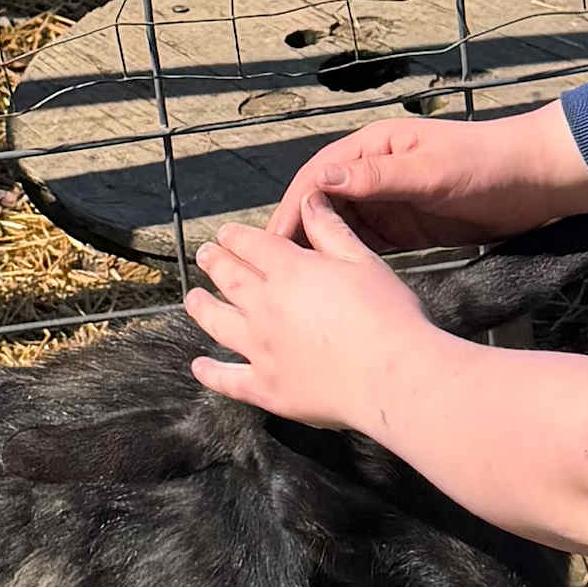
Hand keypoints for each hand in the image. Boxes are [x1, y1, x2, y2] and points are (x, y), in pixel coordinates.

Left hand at [188, 197, 438, 434]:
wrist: (394, 375)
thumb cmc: (389, 317)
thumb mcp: (363, 261)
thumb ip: (331, 230)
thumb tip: (311, 198)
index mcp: (290, 271)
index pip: (250, 244)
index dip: (234, 236)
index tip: (226, 234)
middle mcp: (266, 307)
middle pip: (228, 278)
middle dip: (213, 262)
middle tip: (205, 256)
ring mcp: (261, 349)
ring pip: (218, 322)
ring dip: (202, 308)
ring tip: (194, 300)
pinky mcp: (266, 388)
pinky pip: (228, 380)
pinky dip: (210, 373)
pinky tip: (200, 366)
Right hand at [266, 99, 587, 256]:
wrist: (537, 181)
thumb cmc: (487, 165)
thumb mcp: (432, 172)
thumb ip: (378, 178)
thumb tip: (322, 182)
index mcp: (373, 149)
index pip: (317, 178)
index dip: (292, 209)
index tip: (272, 243)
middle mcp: (374, 173)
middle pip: (321, 205)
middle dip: (297, 236)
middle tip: (274, 275)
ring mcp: (389, 200)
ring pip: (340, 227)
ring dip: (319, 251)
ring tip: (297, 286)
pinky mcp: (406, 225)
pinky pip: (367, 243)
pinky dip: (348, 260)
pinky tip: (335, 285)